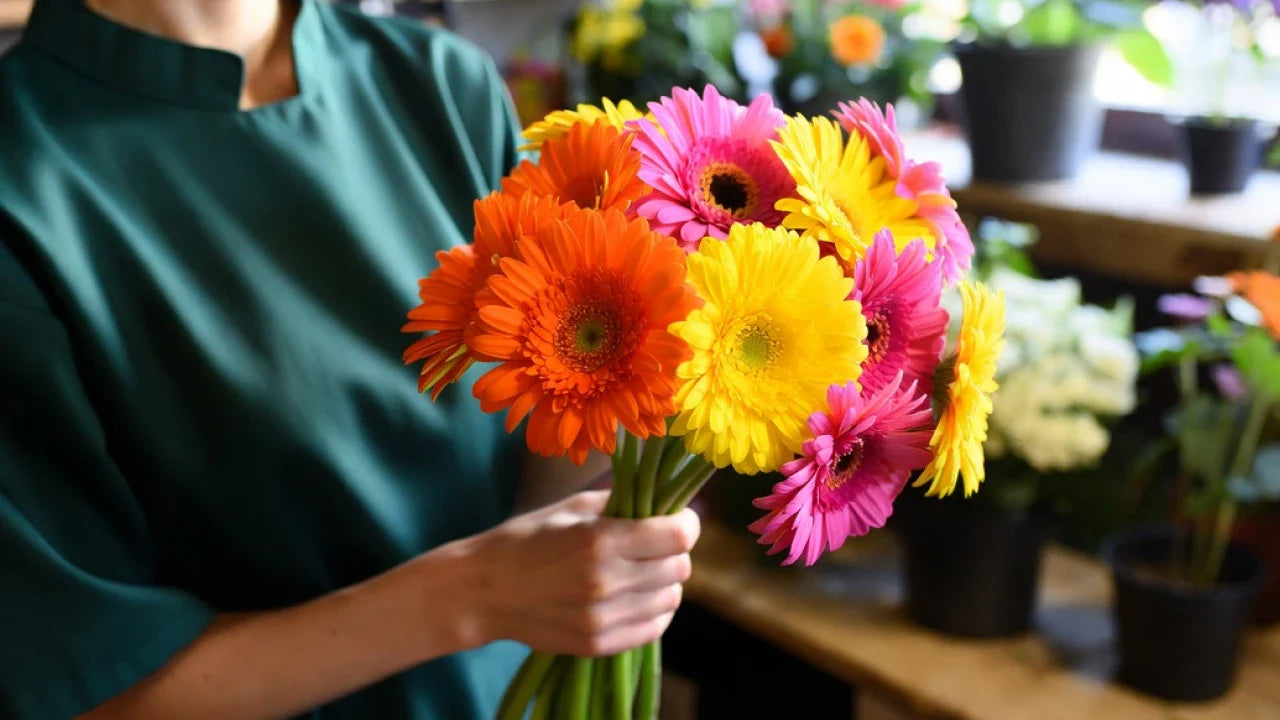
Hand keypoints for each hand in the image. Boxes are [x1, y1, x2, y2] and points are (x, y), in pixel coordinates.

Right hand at [456, 490, 699, 656]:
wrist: (484, 590)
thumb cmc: (528, 538)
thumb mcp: (572, 507)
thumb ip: (623, 503)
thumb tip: (667, 501)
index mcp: (600, 539)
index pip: (678, 536)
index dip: (687, 523)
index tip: (680, 518)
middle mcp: (605, 581)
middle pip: (679, 568)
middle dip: (674, 551)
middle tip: (656, 544)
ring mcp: (602, 618)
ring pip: (671, 600)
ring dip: (665, 582)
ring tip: (643, 572)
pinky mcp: (597, 644)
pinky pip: (653, 629)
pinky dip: (653, 611)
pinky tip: (635, 597)